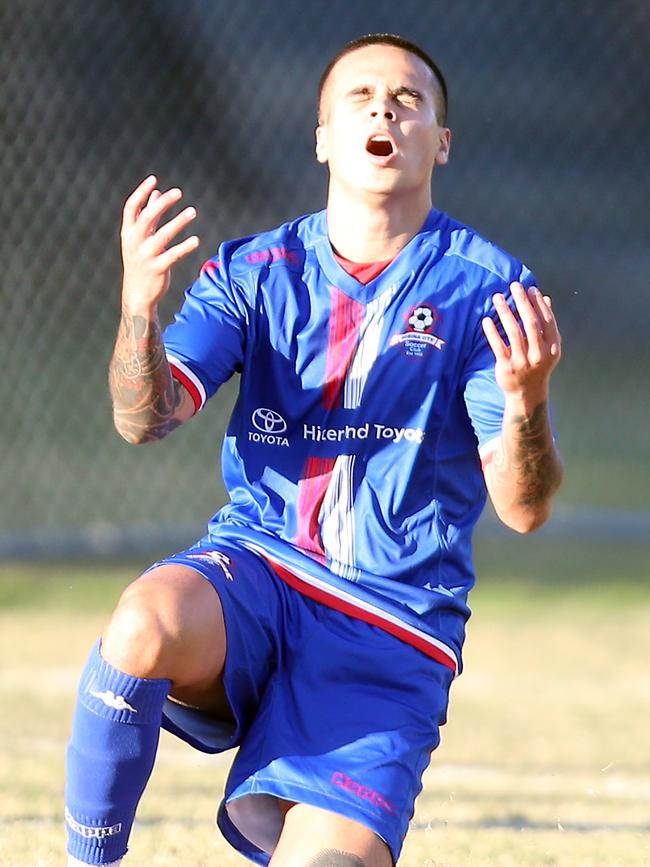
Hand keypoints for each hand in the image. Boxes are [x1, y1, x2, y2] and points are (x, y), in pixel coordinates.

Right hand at [120, 175, 198, 313]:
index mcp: (128, 232)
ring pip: (163, 235)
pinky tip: (196, 240)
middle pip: (147, 218)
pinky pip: (173, 255)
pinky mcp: (158, 268)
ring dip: (179, 221)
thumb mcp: (140, 238)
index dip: (141, 192)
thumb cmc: (140, 261)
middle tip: (178, 192)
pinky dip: (185, 247)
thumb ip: (148, 215)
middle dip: (162, 203)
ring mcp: (146, 256)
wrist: (137, 293)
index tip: (154, 179)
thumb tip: (155, 193)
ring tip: (193, 211)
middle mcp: (135, 242)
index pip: (131, 208)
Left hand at [482, 282, 561, 406]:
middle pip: (531, 322)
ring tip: (498, 297)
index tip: (529, 289)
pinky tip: (486, 319)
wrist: (528, 394)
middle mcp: (539, 354)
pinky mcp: (507, 367)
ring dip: (505, 312)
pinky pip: (498, 346)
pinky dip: (492, 331)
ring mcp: (523, 361)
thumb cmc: (537, 365)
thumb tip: (546, 298)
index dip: (538, 303)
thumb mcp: (547, 347)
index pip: (546, 319)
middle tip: (514, 285)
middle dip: (522, 302)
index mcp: (552, 347)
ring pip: (514, 331)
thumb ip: (546, 324)